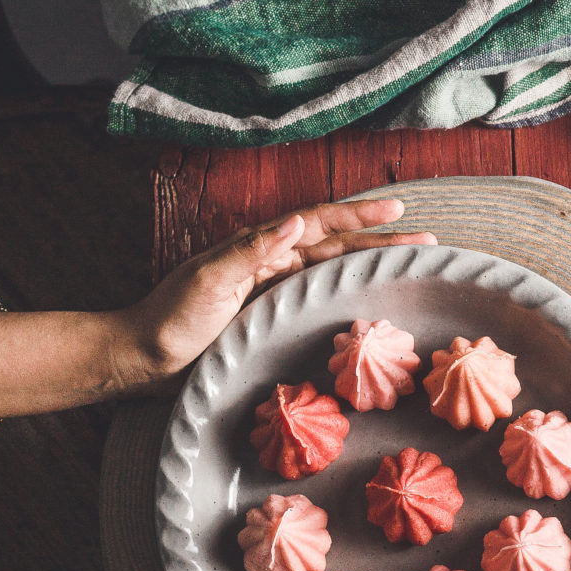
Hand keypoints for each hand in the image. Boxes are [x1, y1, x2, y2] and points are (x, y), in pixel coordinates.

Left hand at [119, 197, 434, 387]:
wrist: (145, 359)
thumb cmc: (172, 318)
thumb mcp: (209, 279)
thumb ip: (252, 250)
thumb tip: (298, 222)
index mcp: (259, 248)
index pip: (319, 223)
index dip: (359, 215)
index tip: (398, 211)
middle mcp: (271, 264)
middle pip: (336, 245)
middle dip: (380, 240)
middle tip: (426, 240)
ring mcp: (273, 292)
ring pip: (332, 271)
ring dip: (369, 266)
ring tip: (408, 267)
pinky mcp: (270, 320)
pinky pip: (318, 302)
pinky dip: (347, 297)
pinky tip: (368, 305)